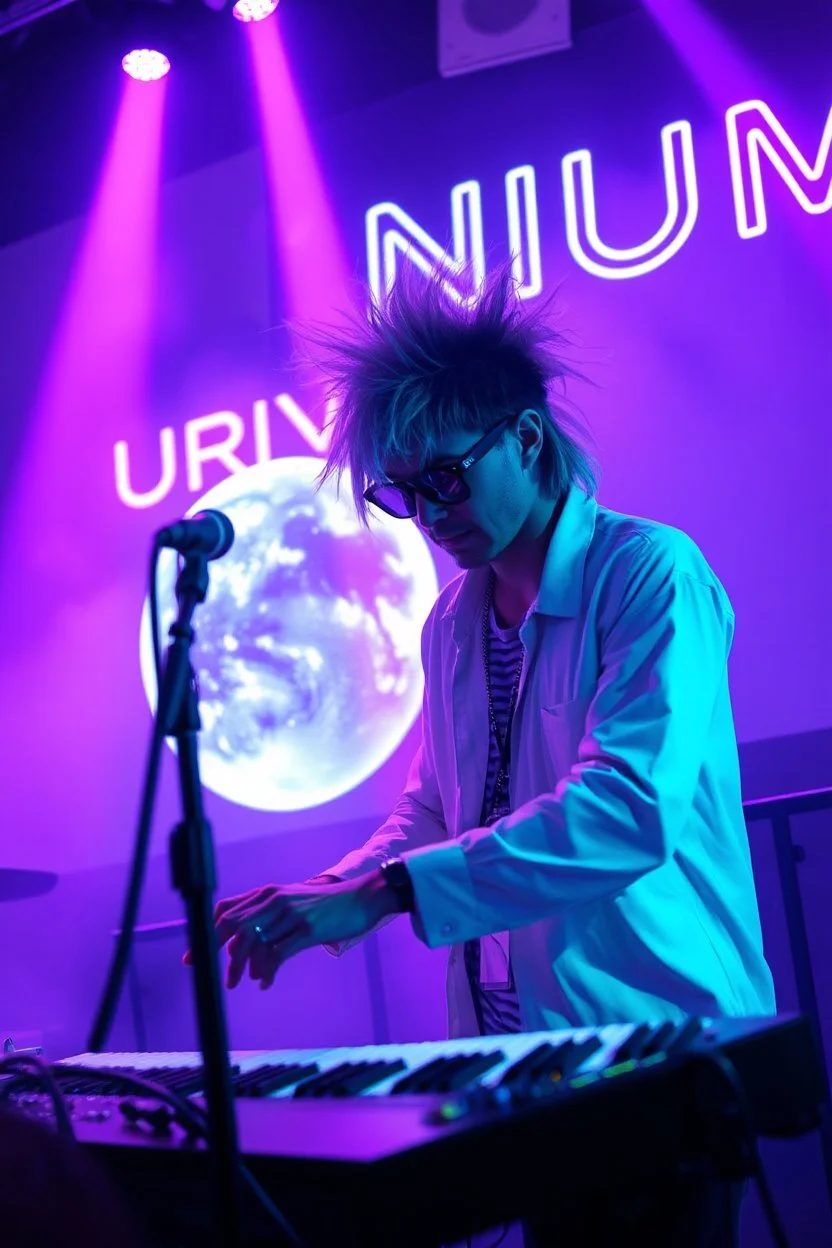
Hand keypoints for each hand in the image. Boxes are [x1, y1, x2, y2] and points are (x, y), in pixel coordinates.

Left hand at [184, 874, 396, 989]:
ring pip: (252, 942)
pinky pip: (276, 954)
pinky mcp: (305, 929)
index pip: (226, 910)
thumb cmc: (326, 906)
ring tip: (239, 982)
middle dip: (218, 954)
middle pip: (233, 927)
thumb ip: (269, 922)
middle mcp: (274, 900)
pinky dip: (267, 971)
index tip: (196, 955)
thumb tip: (247, 959)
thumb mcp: (292, 904)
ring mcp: (289, 913)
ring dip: (241, 967)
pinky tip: (266, 982)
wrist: (361, 898)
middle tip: (220, 978)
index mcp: (267, 893)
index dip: (207, 933)